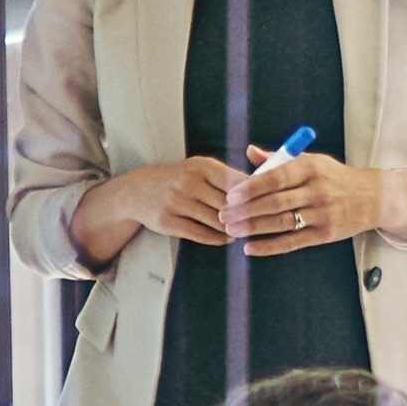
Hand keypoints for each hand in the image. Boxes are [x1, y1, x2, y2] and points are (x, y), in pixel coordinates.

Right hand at [77, 157, 246, 256]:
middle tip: (261, 224)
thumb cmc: (179, 178)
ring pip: (217, 222)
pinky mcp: (168, 222)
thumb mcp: (201, 168)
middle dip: (247, 216)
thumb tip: (261, 188)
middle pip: (229, 205)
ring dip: (234, 229)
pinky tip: (227, 238)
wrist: (138, 190)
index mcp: (202, 166)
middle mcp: (189, 182)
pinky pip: (201, 234)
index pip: (237, 183)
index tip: (268, 205)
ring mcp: (177, 202)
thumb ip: (228, 177)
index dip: (255, 197)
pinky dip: (218, 238)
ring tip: (244, 231)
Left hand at [231, 151, 370, 251]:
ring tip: (231, 230)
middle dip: (246, 210)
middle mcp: (317, 191)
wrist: (373, 198)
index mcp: (310, 168)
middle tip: (223, 215)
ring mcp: (322, 214)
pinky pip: (292, 242)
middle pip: (275, 202)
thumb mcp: (312, 161)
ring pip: (280, 223)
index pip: (275, 177)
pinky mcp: (325, 235)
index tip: (230, 195)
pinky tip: (251, 248)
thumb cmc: (335, 177)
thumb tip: (250, 151)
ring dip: (253, 228)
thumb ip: (279, 158)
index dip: (250, 188)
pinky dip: (269, 246)